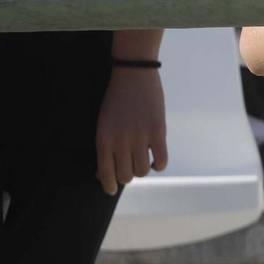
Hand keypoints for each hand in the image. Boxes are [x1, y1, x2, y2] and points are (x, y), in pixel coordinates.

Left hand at [95, 67, 167, 196]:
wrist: (134, 74)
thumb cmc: (116, 100)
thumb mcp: (103, 124)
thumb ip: (104, 149)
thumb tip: (102, 174)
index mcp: (103, 140)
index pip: (105, 174)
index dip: (109, 185)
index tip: (112, 189)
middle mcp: (120, 142)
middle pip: (125, 176)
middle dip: (127, 175)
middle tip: (129, 165)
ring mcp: (140, 137)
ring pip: (142, 171)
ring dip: (143, 168)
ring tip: (143, 158)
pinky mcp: (158, 132)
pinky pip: (161, 161)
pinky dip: (159, 164)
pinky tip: (155, 157)